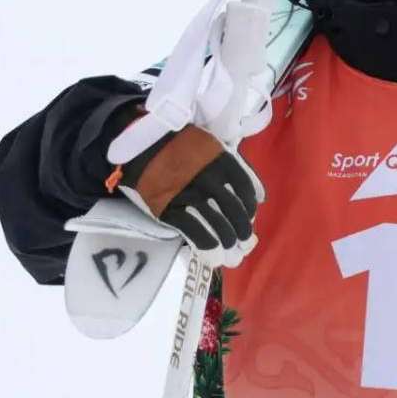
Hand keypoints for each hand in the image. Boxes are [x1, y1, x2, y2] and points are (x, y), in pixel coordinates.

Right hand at [105, 110, 262, 268]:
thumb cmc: (176, 143)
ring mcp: (189, 195)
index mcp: (220, 161)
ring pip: (218, 224)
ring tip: (230, 252)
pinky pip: (194, 231)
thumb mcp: (208, 145)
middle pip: (234, 210)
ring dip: (227, 241)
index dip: (249, 206)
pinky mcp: (170, 209)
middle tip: (243, 241)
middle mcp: (209, 179)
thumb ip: (232, 168)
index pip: (244, 189)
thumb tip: (258, 194)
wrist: (138, 143)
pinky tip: (213, 254)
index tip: (249, 216)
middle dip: (241, 229)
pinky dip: (207, 245)